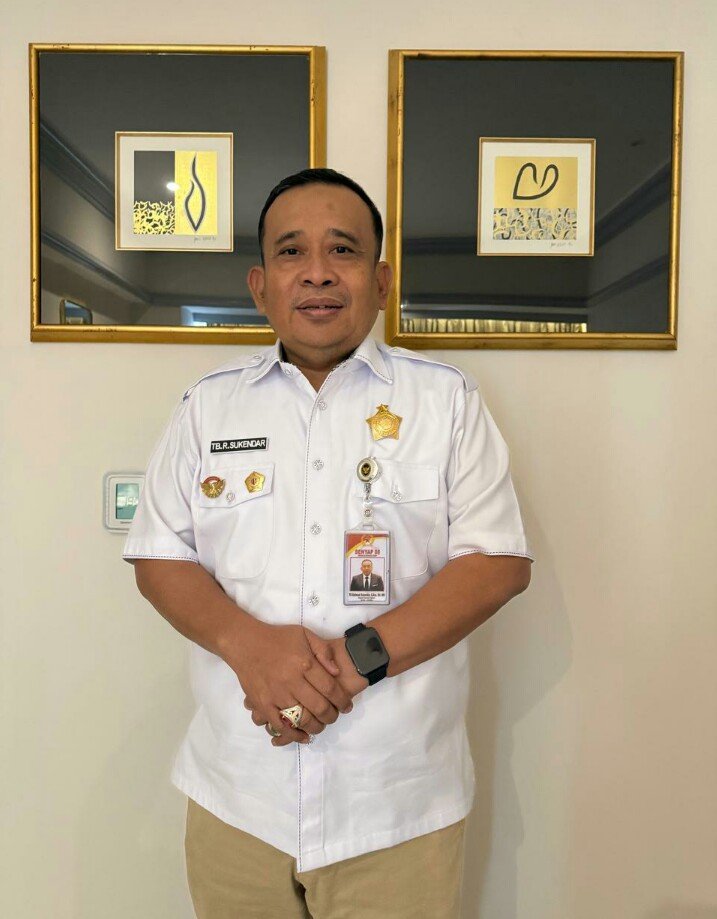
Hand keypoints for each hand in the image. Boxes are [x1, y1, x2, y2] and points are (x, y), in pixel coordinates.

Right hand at [228, 621, 353, 745]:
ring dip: (316, 727)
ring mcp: (276, 694)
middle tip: (334, 716)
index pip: (330, 688)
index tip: (347, 705)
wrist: (245, 642)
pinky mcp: (263, 704)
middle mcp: (292, 681)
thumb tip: (336, 672)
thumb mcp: (305, 634)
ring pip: (302, 719)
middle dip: (331, 716)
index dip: (342, 700)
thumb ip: (323, 651)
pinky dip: (293, 735)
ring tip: (320, 725)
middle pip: (319, 707)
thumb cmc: (277, 638)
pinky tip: (303, 736)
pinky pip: (279, 725)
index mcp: (304, 663)